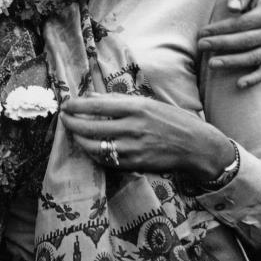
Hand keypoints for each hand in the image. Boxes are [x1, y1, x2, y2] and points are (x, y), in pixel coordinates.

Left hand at [60, 93, 234, 179]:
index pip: (95, 106)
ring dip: (79, 140)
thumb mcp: (147, 103)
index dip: (75, 106)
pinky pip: (106, 160)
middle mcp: (132, 128)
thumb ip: (118, 101)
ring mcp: (133, 148)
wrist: (196, 145)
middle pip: (89, 127)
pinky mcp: (134, 164)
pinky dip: (94, 153)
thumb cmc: (172, 120)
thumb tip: (91, 97)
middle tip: (64, 119)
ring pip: (94, 147)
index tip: (66, 105)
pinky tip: (90, 147)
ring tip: (74, 133)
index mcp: (136, 108)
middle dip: (71, 123)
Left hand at [197, 0, 260, 88]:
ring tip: (211, 63)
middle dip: (222, 44)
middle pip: (246, 41)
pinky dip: (253, 79)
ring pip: (253, 57)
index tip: (202, 32)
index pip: (243, 23)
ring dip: (232, 62)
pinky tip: (238, 84)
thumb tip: (233, 7)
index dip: (222, 28)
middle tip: (201, 45)